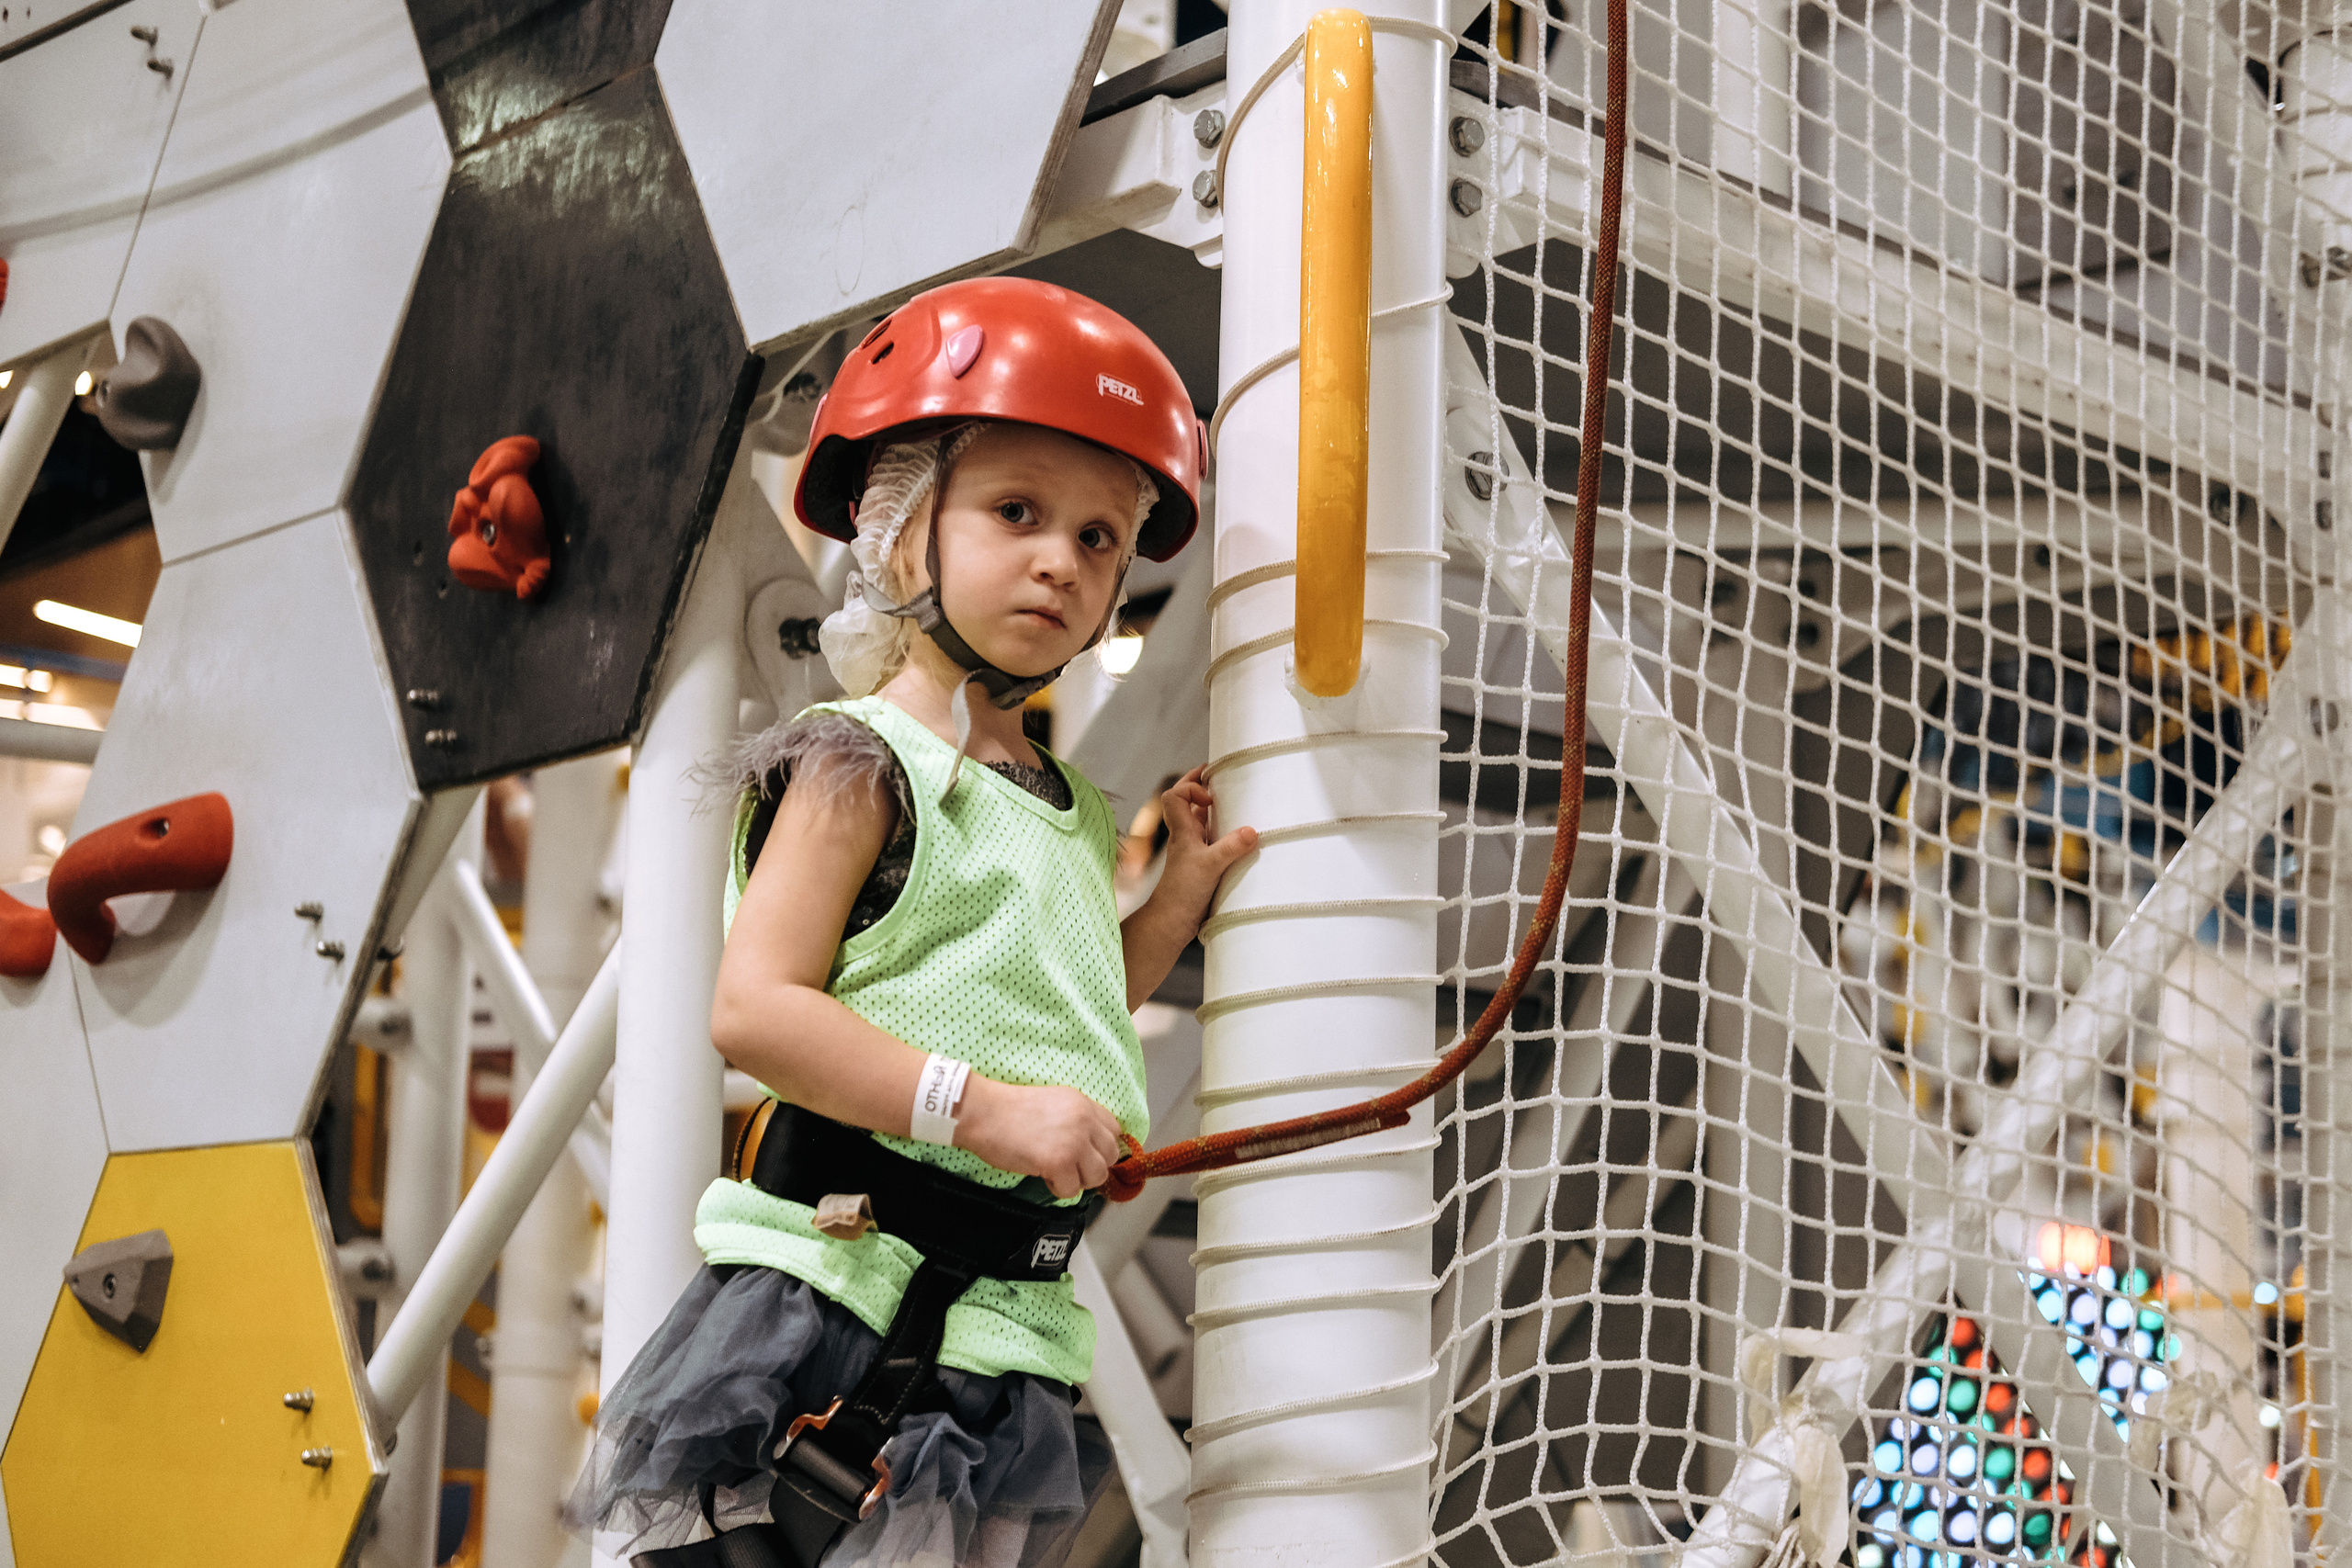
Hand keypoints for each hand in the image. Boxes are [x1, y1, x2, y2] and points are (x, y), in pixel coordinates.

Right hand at [956, 1077, 1122, 1197]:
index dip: (1100, 1146)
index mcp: (1083, 1103)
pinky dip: (1058, 1189)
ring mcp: (1074, 1142)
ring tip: (1056, 1172)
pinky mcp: (1059, 1162)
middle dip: (1091, 1166)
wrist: (984, 1113)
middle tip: (1069, 1167)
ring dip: (1078, 1180)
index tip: (1085, 1154)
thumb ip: (1076, 1119)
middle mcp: (1085, 1121)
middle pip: (1110, 1156)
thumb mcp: (1053, 1102)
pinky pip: (1072, 1190)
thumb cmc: (1009, 1110)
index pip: (1114, 1130)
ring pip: (1097, 1175)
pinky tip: (1043, 1176)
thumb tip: (1089, 1148)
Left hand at [1153, 767, 1257, 930]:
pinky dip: (1221, 831)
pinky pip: (1210, 838)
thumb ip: (1231, 847)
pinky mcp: (1201, 863)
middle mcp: (1185, 836)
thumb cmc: (1182, 892)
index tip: (1211, 797)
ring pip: (1199, 820)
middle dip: (1200, 786)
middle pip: (1186, 801)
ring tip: (1232, 800)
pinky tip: (1237, 835)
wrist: (1172, 921)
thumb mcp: (1210, 866)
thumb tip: (1251, 831)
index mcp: (1182, 830)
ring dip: (1212, 809)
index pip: (1174, 795)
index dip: (1191, 787)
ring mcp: (1193, 849)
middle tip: (1218, 776)